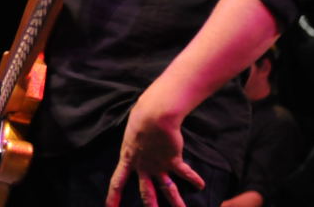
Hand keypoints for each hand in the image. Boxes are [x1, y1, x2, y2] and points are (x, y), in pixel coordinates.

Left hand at [105, 91, 204, 206]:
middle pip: (146, 193)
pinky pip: (185, 173)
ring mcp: (159, 165)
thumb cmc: (139, 118)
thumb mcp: (130, 133)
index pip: (117, 181)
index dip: (113, 196)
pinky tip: (201, 185)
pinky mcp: (173, 160)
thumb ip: (134, 143)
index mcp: (128, 159)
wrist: (154, 116)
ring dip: (176, 203)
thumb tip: (136, 138)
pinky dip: (194, 179)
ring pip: (168, 189)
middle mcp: (143, 166)